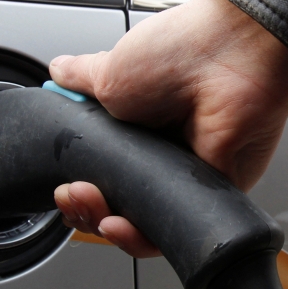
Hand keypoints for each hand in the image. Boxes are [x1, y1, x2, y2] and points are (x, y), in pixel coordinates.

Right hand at [50, 0, 287, 256]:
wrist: (229, 56)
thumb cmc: (183, 52)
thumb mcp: (112, 68)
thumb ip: (82, 80)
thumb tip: (58, 73)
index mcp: (138, 122)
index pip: (99, 170)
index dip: (77, 181)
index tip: (62, 180)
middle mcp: (162, 150)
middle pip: (116, 201)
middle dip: (86, 206)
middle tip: (74, 193)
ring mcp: (186, 174)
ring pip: (142, 220)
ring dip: (108, 223)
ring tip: (94, 205)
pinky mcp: (212, 194)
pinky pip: (174, 228)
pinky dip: (143, 236)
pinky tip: (121, 224)